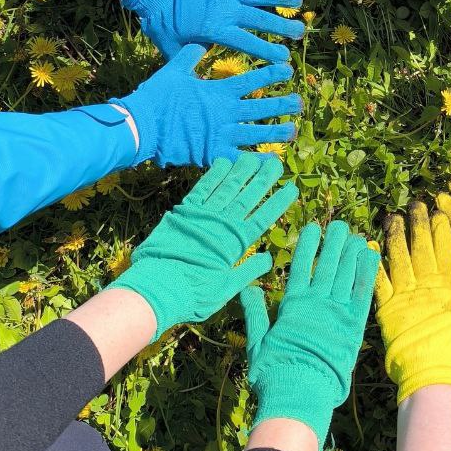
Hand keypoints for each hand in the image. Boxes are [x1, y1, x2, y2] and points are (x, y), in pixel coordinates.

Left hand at [108, 152, 296, 338]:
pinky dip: (214, 174)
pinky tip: (224, 162)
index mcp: (235, 244)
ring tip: (254, 156)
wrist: (158, 288)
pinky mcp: (185, 212)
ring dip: (242, 171)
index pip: (262, 217)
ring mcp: (203, 216)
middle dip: (263, 179)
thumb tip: (268, 258)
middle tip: (276, 162)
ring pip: (228, 187)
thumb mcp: (227, 288)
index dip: (278, 202)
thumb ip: (248, 271)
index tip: (291, 188)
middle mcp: (222, 225)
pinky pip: (203, 188)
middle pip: (248, 196)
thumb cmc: (194, 294)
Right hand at [118, 44, 300, 167]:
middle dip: (282, 104)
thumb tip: (203, 42)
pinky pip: (239, 160)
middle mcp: (225, 113)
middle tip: (299, 102)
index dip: (271, 74)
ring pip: (256, 134)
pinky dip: (256, 162)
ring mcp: (221, 135)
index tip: (287, 68)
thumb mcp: (175, 70)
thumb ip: (191, 56)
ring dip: (277, 132)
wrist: (141, 126)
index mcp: (218, 91)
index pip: (251, 80)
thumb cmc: (157, 97)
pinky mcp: (212, 154)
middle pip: (261, 109)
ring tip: (294, 130)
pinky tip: (272, 163)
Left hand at [124, 0, 303, 61]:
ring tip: (298, 0)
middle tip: (299, 32)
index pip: (248, 43)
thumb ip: (188, 58)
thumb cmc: (159, 17)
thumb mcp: (171, 45)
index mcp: (216, 29)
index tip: (284, 58)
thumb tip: (200, 72)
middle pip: (260, 19)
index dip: (268, 51)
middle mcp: (227, 9)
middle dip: (282, 26)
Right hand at [240, 219, 378, 449]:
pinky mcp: (353, 326)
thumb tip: (247, 288)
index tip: (312, 227)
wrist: (299, 393)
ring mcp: (336, 313)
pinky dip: (366, 274)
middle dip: (333, 243)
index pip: (301, 267)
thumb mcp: (257, 343)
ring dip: (350, 253)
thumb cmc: (274, 372)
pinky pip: (362, 293)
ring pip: (345, 274)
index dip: (308, 246)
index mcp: (293, 305)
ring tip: (355, 235)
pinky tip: (370, 258)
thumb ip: (255, 314)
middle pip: (327, 265)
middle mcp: (316, 303)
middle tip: (340, 225)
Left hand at [375, 203, 450, 404]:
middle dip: (419, 223)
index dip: (441, 229)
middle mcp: (427, 285)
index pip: (446, 249)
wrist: (435, 380)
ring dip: (395, 235)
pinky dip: (372, 263)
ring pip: (399, 257)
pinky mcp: (387, 309)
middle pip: (422, 247)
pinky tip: (368, 246)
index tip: (438, 211)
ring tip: (392, 217)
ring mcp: (405, 295)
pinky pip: (378, 280)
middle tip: (415, 204)